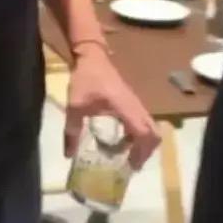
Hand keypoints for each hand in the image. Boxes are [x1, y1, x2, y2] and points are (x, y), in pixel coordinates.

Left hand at [65, 45, 159, 169]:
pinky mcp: (133, 101)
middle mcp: (136, 106)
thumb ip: (72, 130)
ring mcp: (136, 103)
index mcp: (125, 107)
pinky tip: (124, 141)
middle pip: (153, 132)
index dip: (141, 152)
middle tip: (132, 165)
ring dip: (144, 144)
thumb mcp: (75, 105)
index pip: (144, 132)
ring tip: (128, 157)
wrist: (92, 55)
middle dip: (147, 151)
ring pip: (150, 127)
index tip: (131, 167)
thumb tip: (68, 154)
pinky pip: (144, 121)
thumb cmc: (86, 78)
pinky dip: (140, 135)